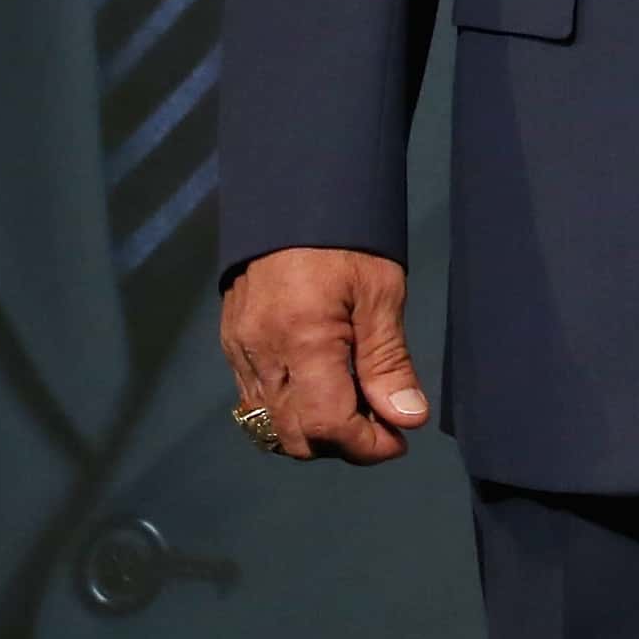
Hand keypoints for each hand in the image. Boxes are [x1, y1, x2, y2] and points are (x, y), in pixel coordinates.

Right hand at [219, 246, 427, 461]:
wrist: (293, 191)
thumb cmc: (346, 237)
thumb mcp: (381, 292)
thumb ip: (389, 361)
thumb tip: (406, 418)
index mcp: (302, 339)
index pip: (327, 426)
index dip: (366, 446)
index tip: (399, 439)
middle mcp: (260, 354)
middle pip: (295, 437)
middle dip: (342, 444)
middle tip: (381, 423)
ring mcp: (239, 350)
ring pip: (269, 426)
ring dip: (313, 431)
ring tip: (353, 405)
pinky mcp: (231, 342)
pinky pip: (253, 401)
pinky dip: (288, 410)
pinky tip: (320, 388)